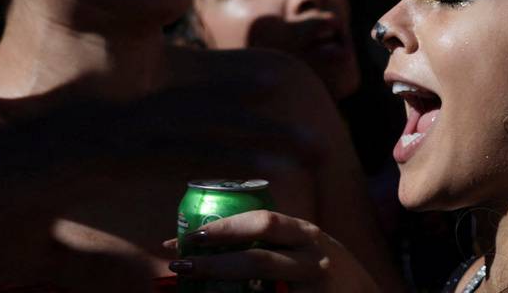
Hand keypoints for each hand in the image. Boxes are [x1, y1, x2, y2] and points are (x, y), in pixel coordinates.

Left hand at [164, 209, 379, 291]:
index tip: (188, 235)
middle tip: (180, 263)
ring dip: (222, 284)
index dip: (223, 227)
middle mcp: (312, 259)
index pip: (262, 222)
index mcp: (306, 234)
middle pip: (258, 259)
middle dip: (216, 260)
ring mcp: (313, 286)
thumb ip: (275, 240)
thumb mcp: (307, 246)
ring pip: (261, 288)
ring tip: (191, 283)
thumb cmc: (326, 269)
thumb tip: (215, 236)